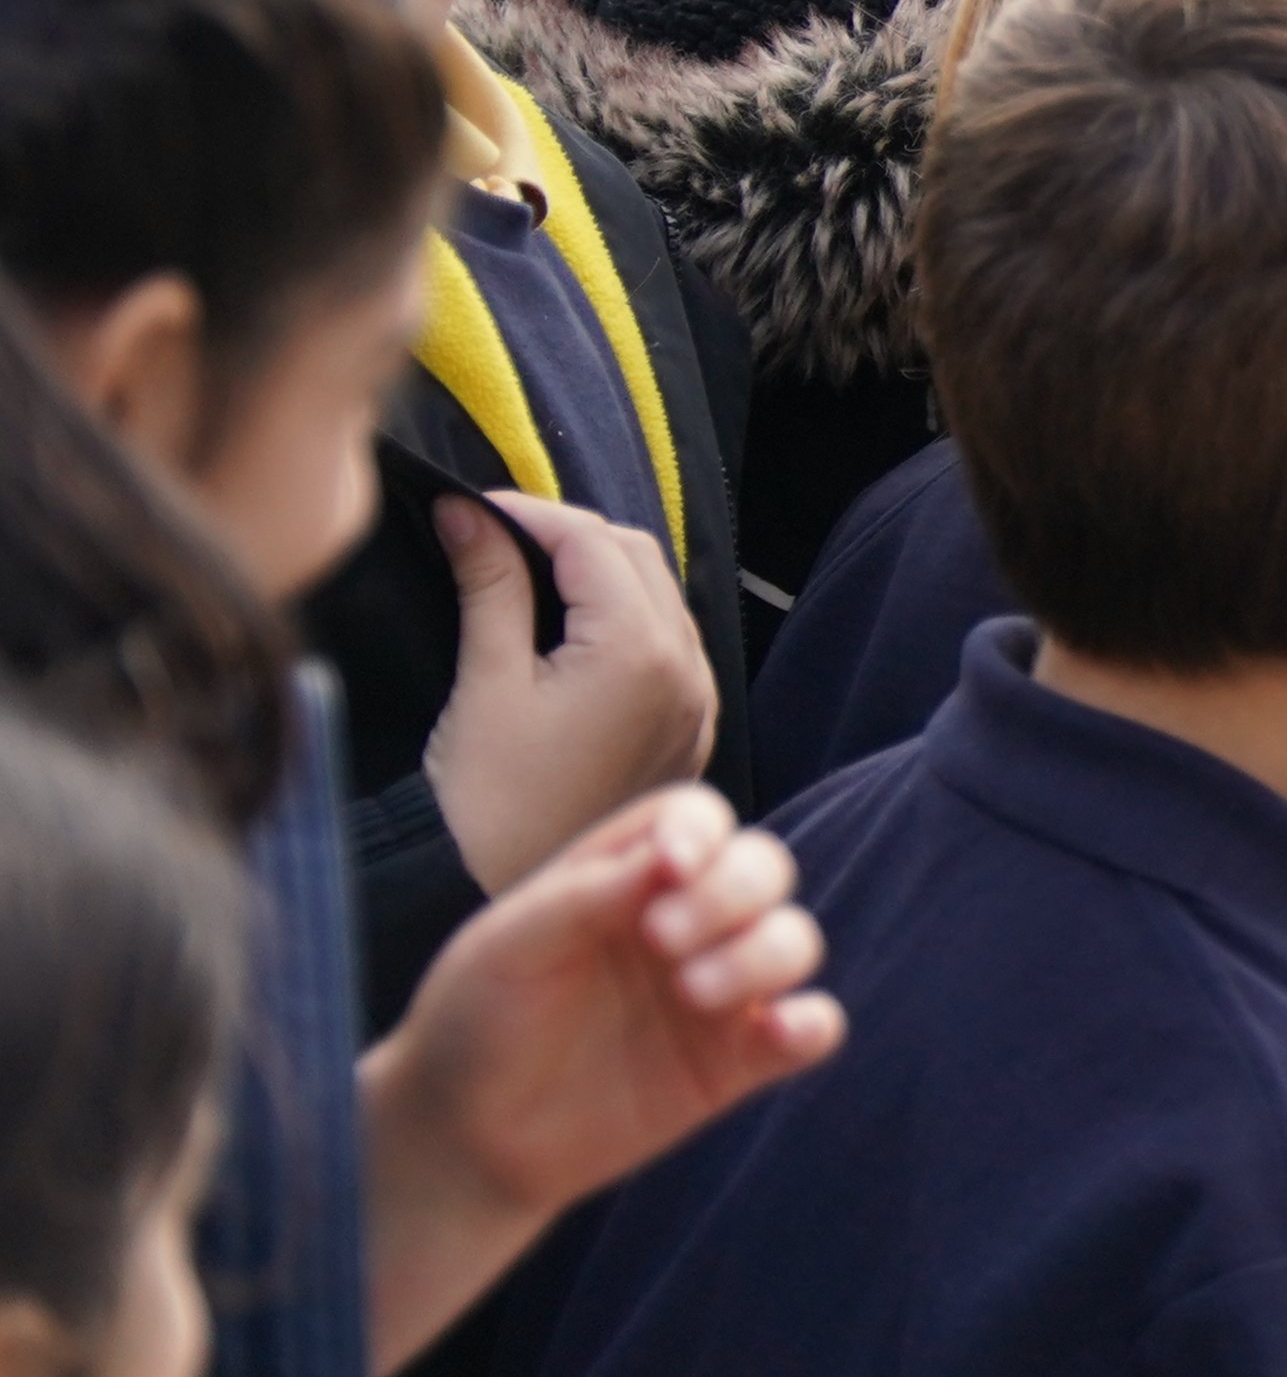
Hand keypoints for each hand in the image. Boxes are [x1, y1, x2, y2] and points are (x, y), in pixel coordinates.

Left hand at [359, 786, 839, 1357]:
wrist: (463, 1139)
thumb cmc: (477, 1022)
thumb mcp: (509, 946)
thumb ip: (588, 895)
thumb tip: (672, 855)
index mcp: (627, 878)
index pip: (695, 821)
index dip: (698, 832)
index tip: (670, 868)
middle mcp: (684, 923)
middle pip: (760, 868)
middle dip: (731, 892)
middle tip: (664, 938)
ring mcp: (715, 991)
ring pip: (792, 942)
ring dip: (762, 954)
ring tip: (693, 993)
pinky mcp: (734, 1062)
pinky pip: (810, 1029)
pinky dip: (812, 1024)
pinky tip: (779, 1030)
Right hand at [426, 490, 719, 893]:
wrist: (534, 902)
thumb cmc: (497, 808)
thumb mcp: (484, 689)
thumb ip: (489, 590)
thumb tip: (467, 515)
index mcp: (639, 650)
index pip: (591, 540)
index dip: (528, 513)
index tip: (470, 507)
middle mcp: (686, 665)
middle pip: (635, 557)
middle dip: (566, 534)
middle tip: (494, 534)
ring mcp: (696, 695)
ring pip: (655, 594)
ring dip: (597, 570)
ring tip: (521, 570)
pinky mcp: (689, 722)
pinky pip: (665, 639)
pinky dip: (620, 614)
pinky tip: (566, 624)